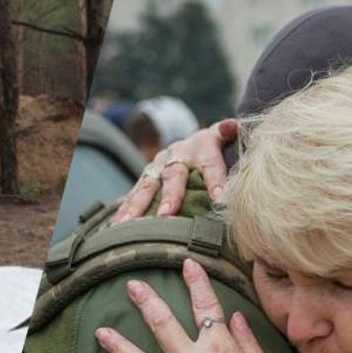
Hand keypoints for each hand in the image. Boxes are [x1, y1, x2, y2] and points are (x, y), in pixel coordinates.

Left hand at [90, 259, 295, 352]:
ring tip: (101, 333)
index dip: (196, 283)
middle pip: (162, 323)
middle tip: (132, 286)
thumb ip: (248, 344)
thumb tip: (238, 319)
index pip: (205, 307)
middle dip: (145, 301)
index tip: (187, 264)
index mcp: (218, 349)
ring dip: (117, 347)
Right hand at [112, 119, 238, 223]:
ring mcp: (159, 164)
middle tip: (168, 214)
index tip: (219, 199)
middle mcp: (178, 153)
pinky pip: (134, 194)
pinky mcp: (147, 177)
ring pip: (148, 185)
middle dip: (170, 195)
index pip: (210, 161)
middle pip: (174, 174)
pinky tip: (117, 226)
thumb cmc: (220, 149)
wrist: (198, 144)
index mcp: (203, 144)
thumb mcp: (229, 139)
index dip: (214, 179)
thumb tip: (235, 126)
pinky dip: (125, 210)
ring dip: (138, 205)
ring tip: (130, 224)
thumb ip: (232, 136)